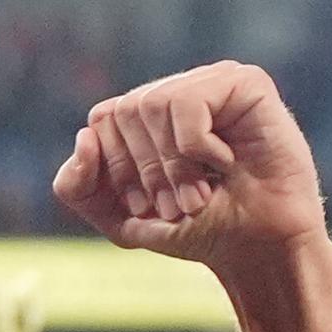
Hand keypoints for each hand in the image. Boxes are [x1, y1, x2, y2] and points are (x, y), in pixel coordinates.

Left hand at [52, 61, 325, 276]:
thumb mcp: (118, 219)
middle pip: (123, 111)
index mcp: (147, 116)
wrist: (255, 247)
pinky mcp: (244, 82)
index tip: (145, 205)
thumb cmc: (195, 229)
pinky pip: (187, 103)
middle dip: (144, 170)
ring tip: (200, 192)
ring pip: (152, 104)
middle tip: (178, 203)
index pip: (100, 120)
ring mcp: (212, 83)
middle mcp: (178, 92)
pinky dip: (196, 147)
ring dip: (172, 164)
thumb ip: (76, 186)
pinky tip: (226, 162)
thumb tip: (84, 135)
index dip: (116, 168)